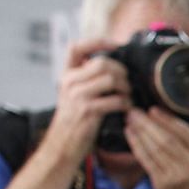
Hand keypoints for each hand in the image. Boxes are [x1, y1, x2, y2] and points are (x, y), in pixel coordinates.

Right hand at [41, 40, 129, 162]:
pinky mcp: (88, 110)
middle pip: (102, 63)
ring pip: (111, 79)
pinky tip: (126, 109)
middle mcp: (69, 82)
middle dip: (121, 71)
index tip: (115, 44)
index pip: (76, 47)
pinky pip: (116, 99)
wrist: (61, 146)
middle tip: (126, 83)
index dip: (97, 42)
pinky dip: (126, 104)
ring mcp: (78, 95)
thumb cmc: (73, 122)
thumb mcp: (73, 96)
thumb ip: (86, 80)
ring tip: (127, 96)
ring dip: (125, 87)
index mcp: (66, 75)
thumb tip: (113, 67)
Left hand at [126, 108, 188, 188]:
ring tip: (131, 119)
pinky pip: (146, 161)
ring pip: (155, 149)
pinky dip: (136, 146)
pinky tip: (130, 134)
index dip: (167, 120)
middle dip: (148, 124)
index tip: (153, 110)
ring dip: (140, 132)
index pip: (185, 133)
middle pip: (167, 140)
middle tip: (135, 111)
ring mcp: (176, 177)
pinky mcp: (162, 185)